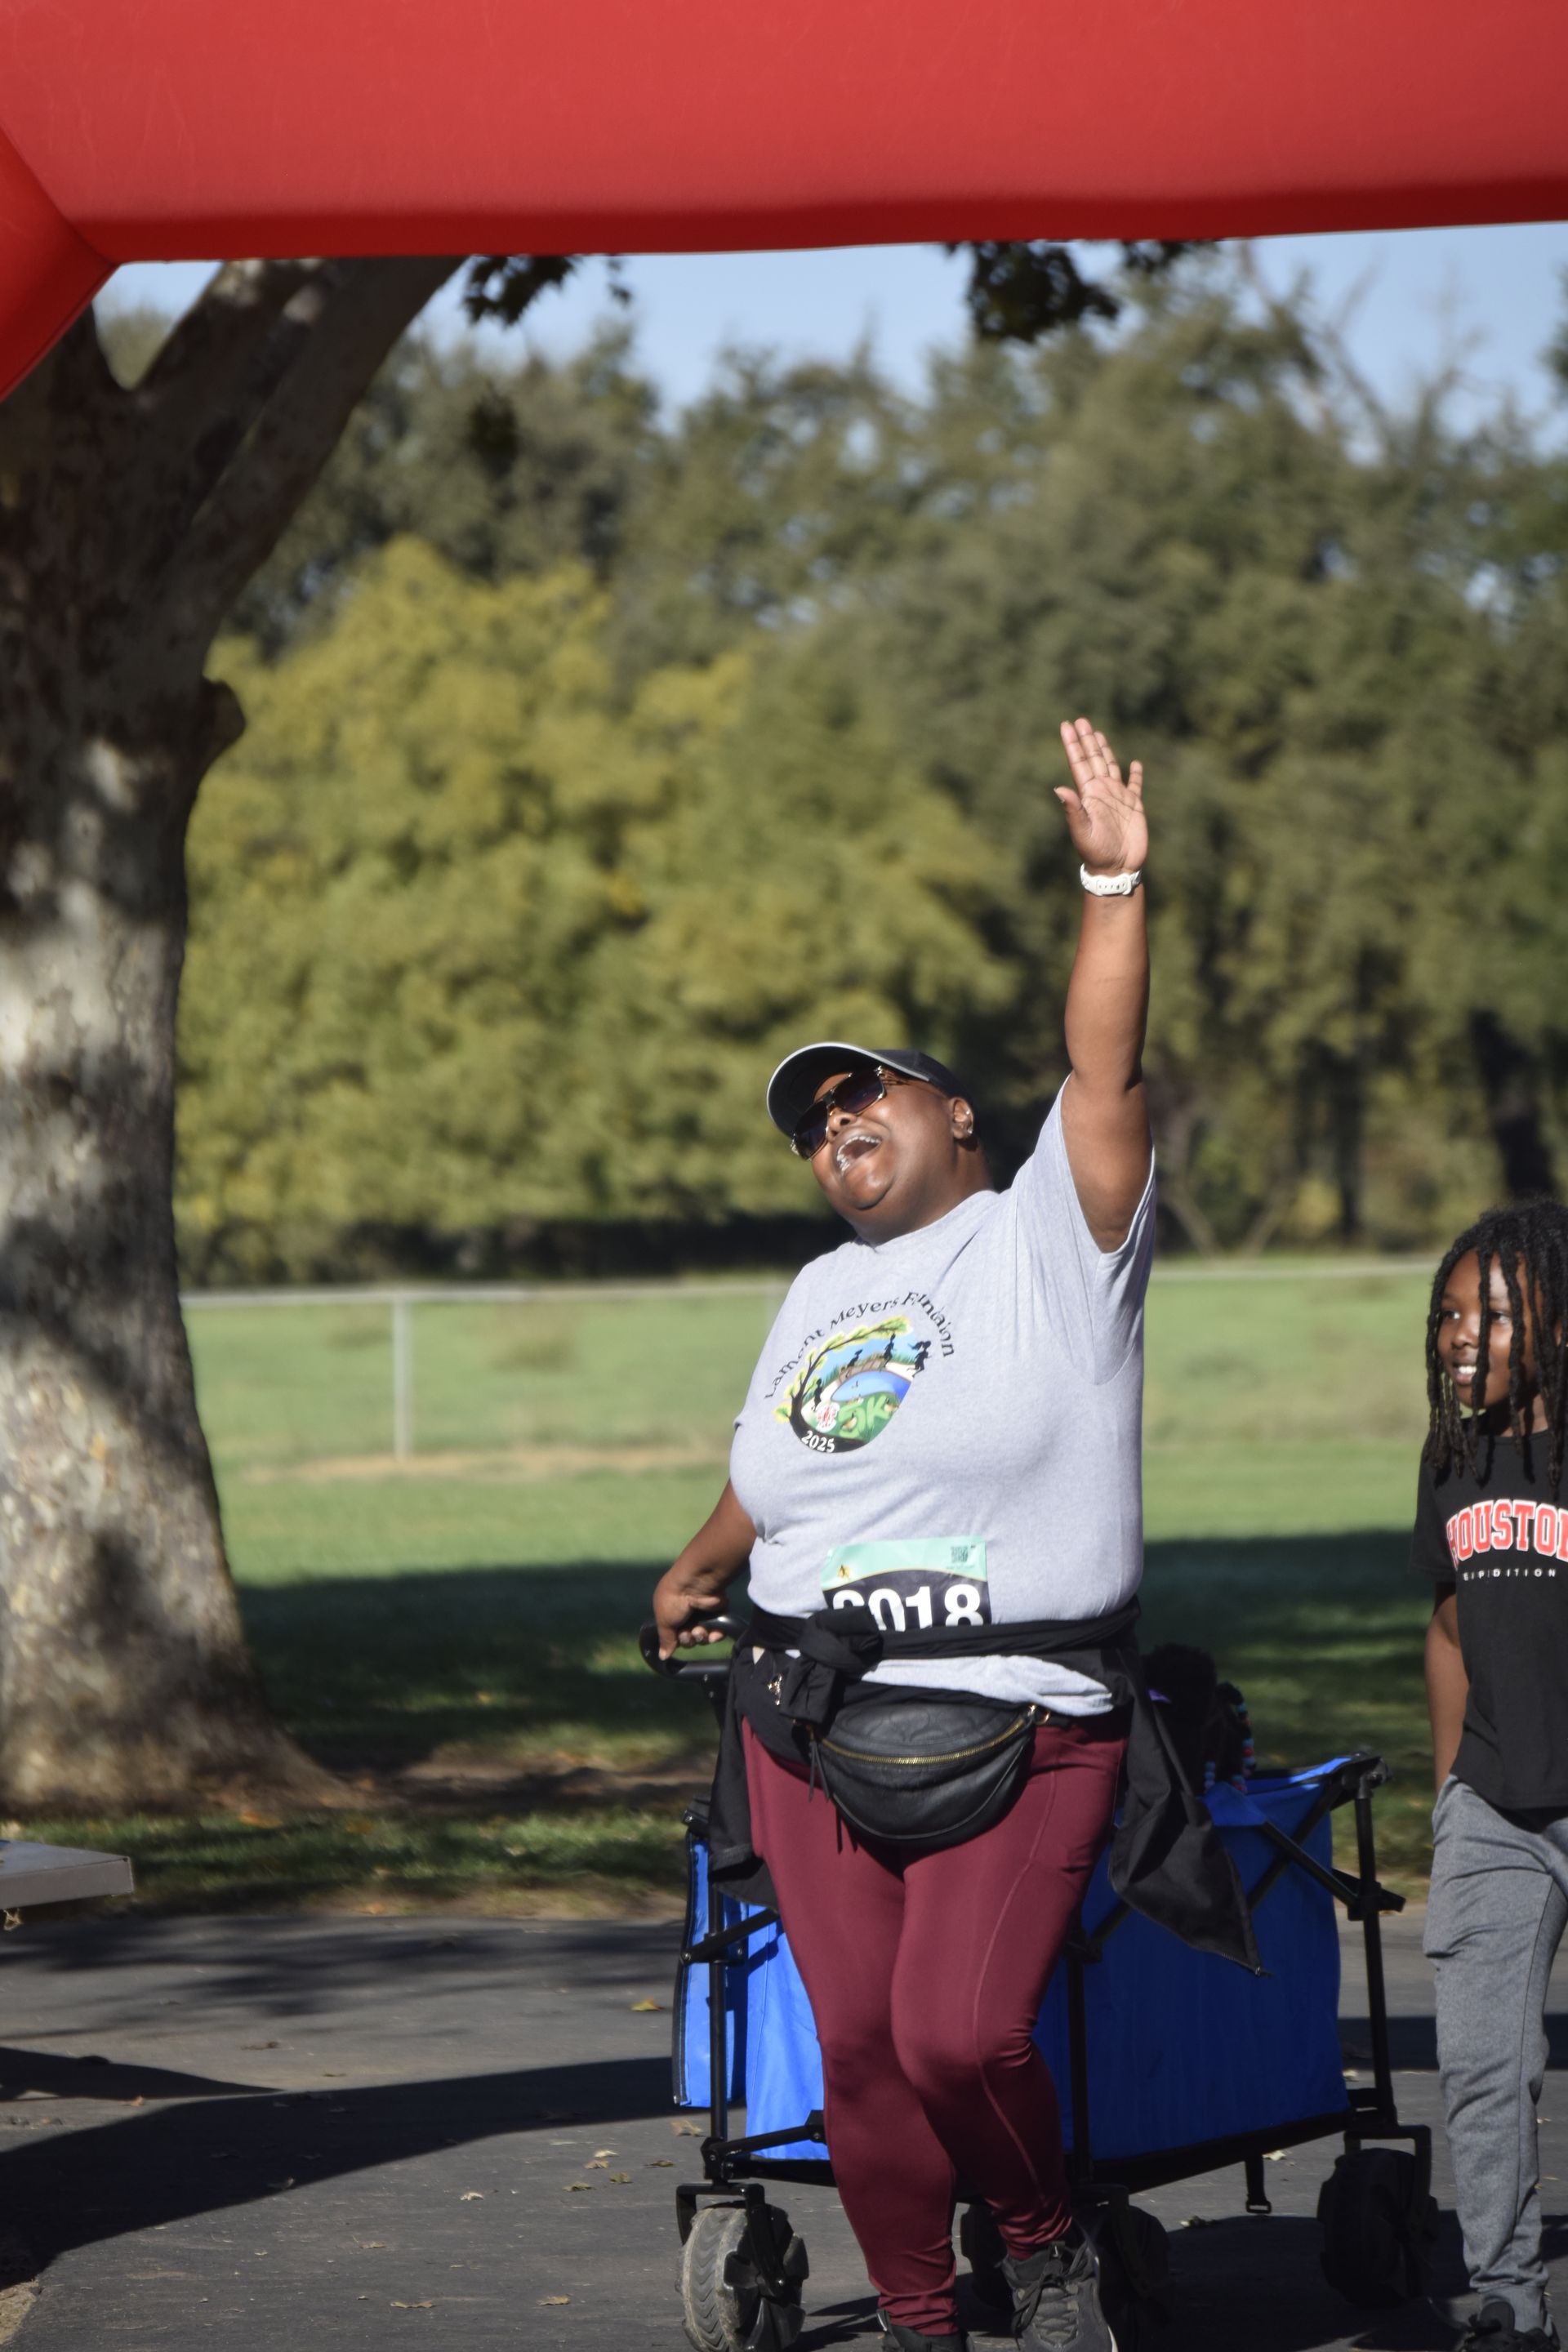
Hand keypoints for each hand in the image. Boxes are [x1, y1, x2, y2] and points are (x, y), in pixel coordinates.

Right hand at [651, 1565, 729, 1659]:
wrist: (698, 1583)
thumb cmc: (675, 1599)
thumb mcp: (664, 1620)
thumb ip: (665, 1639)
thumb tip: (662, 1656)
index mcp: (670, 1610)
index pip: (673, 1633)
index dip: (675, 1640)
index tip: (675, 1641)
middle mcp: (686, 1611)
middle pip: (688, 1637)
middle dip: (688, 1640)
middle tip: (688, 1634)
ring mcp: (702, 1612)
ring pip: (702, 1636)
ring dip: (701, 1637)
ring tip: (699, 1630)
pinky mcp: (717, 1612)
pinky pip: (717, 1631)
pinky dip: (715, 1634)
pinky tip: (713, 1633)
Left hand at [1055, 717, 1146, 876]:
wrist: (1117, 868)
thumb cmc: (1096, 852)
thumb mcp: (1082, 831)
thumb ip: (1073, 810)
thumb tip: (1059, 789)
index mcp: (1088, 795)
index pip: (1078, 764)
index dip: (1072, 745)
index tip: (1066, 726)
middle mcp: (1102, 791)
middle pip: (1093, 759)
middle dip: (1086, 740)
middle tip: (1080, 720)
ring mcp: (1118, 797)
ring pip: (1111, 766)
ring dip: (1104, 750)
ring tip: (1097, 733)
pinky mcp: (1135, 805)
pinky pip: (1135, 785)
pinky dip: (1135, 774)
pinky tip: (1134, 764)